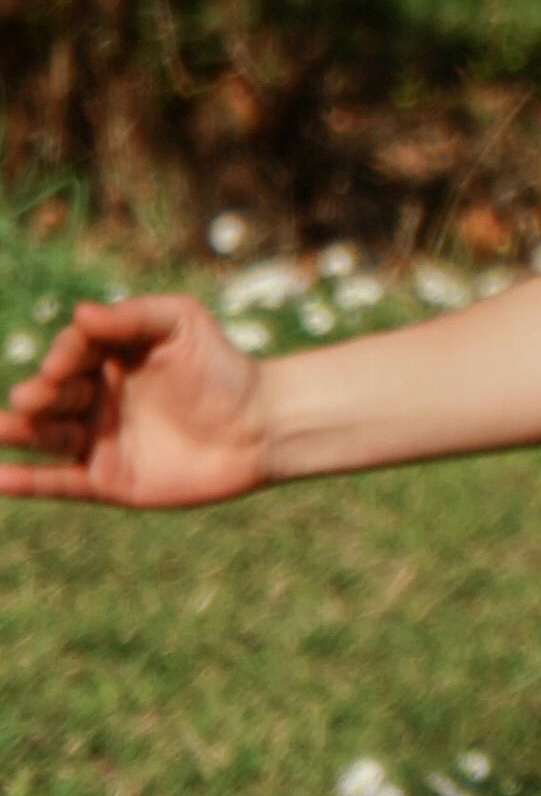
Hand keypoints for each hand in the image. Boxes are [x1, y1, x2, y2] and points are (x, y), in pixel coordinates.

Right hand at [0, 293, 272, 506]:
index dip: (65, 358)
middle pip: (53, 395)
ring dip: (21, 433)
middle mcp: (93, 398)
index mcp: (105, 358)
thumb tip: (81, 313)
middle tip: (30, 399)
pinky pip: (60, 482)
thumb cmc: (222, 366)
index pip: (71, 354)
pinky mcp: (107, 480)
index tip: (65, 364)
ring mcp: (97, 440)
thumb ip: (132, 316)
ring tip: (0, 429)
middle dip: (39, 396)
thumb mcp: (181, 323)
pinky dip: (28, 482)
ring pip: (48, 437)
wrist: (261, 425)